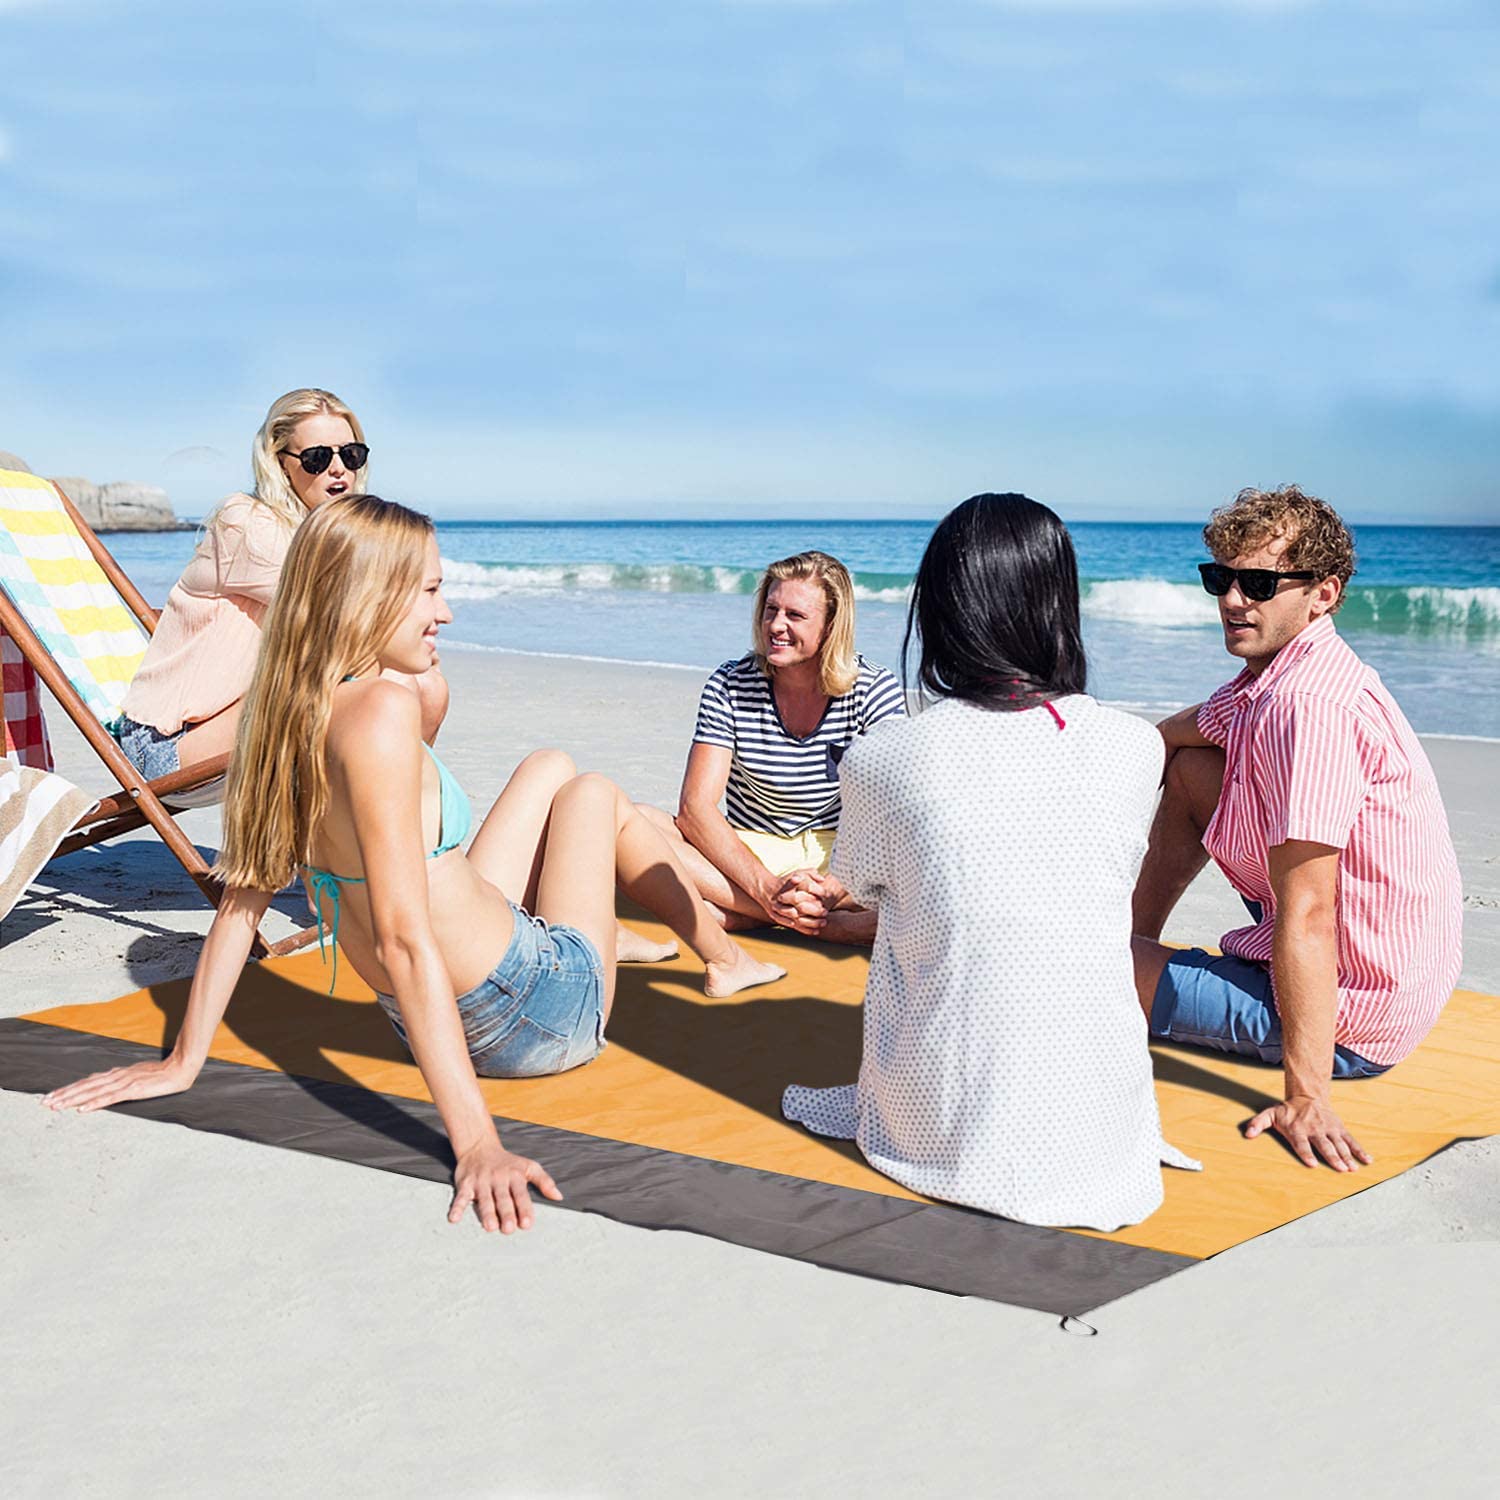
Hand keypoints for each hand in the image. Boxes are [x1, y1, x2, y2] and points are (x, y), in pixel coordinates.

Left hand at [42, 1055, 197, 1113]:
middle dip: (64, 1094)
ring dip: (73, 1099)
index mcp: (117, 1074)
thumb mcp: (139, 1076)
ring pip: (92, 1091)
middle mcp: (116, 1076)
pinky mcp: (132, 1090)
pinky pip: (109, 1098)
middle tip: (45, 1102)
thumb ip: (123, 1081)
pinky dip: (94, 1103)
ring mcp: (124, 1082)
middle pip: (85, 1086)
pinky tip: (82, 1109)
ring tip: (56, 1105)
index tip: (53, 1096)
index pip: (88, 1081)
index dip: (69, 1089)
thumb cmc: (163, 1073)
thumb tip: (109, 1086)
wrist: (181, 1068)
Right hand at [450, 1139, 562, 1232]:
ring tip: (490, 1227)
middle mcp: (498, 1178)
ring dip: (486, 1213)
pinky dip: (457, 1207)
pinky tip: (454, 1219)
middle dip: (506, 1213)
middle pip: (502, 1198)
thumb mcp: (529, 1166)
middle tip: (509, 1229)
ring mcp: (481, 1181)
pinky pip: (460, 1196)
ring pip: (484, 1199)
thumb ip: (544, 1181)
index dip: (524, 1208)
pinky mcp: (465, 1184)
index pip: (520, 1194)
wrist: (479, 1147)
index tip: (527, 1224)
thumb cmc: (507, 1162)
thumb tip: (559, 1197)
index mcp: (515, 1175)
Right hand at [770, 869, 834, 933]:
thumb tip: (822, 878)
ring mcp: (778, 909)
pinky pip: (792, 926)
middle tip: (825, 912)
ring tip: (823, 923)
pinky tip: (815, 931)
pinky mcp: (777, 917)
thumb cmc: (784, 881)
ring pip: (797, 919)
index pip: (803, 891)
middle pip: (800, 907)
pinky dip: (804, 929)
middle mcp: (782, 899)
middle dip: (814, 911)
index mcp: (787, 887)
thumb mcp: (797, 873)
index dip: (815, 894)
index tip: (826, 897)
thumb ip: (811, 873)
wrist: (765, 889)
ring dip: (811, 922)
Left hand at [1245, 1094, 1372, 1171]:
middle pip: (1324, 1146)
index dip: (1307, 1154)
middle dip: (1332, 1158)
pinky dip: (1360, 1150)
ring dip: (1347, 1157)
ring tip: (1352, 1168)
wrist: (1307, 1095)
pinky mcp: (1339, 1128)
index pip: (1302, 1144)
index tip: (1313, 1164)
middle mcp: (1315, 1130)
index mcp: (1298, 1129)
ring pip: (1339, 1144)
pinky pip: (1351, 1140)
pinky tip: (1368, 1160)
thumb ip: (1258, 1123)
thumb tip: (1247, 1134)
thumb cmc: (1287, 1110)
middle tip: (1340, 1169)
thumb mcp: (1270, 1114)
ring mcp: (1329, 1129)